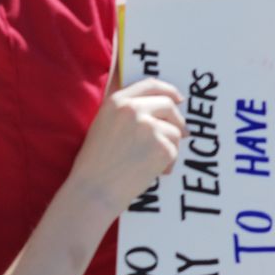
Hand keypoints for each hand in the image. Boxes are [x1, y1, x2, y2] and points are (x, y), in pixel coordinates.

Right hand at [70, 77, 184, 210]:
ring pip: (174, 130)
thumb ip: (124, 109)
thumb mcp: (103, 124)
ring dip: (170, 146)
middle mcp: (133, 110)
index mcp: (117, 101)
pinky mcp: (161, 147)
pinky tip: (153, 172)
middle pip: (168, 105)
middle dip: (177, 119)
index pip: (150, 84)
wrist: (94, 190)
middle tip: (180, 133)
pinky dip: (168, 163)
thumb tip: (153, 100)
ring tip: (153, 162)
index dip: (168, 90)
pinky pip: (174, 150)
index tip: (178, 99)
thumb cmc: (95, 163)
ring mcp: (149, 127)